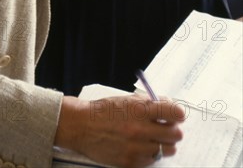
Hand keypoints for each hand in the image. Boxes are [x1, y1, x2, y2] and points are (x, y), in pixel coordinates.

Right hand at [55, 94, 184, 167]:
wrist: (83, 126)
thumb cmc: (105, 110)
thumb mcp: (127, 99)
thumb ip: (149, 103)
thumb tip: (170, 106)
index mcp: (140, 109)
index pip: (174, 112)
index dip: (178, 113)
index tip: (176, 114)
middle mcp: (140, 129)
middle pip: (175, 134)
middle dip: (173, 129)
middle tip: (167, 127)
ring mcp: (136, 148)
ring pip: (168, 150)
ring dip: (164, 143)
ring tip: (154, 138)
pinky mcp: (131, 162)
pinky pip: (153, 161)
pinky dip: (151, 154)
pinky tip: (142, 146)